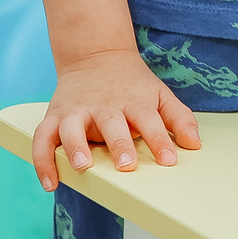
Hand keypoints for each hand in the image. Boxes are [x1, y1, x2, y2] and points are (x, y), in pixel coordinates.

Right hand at [30, 48, 200, 190]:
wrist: (97, 55)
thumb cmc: (132, 85)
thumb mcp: (160, 95)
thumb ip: (179, 118)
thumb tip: (195, 144)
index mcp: (134, 103)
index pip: (150, 120)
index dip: (160, 140)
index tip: (169, 160)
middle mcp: (104, 107)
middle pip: (112, 124)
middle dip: (119, 144)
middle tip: (126, 165)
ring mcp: (77, 111)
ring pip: (72, 128)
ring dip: (75, 147)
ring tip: (82, 166)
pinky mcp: (55, 117)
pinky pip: (43, 138)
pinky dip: (42, 161)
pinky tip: (50, 183)